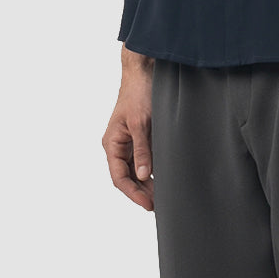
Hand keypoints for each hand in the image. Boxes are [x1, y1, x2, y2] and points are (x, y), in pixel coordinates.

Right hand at [103, 48, 155, 209]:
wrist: (145, 71)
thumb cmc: (138, 93)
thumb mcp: (141, 123)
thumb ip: (143, 150)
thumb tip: (145, 175)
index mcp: (112, 143)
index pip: (119, 177)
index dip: (133, 193)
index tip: (148, 204)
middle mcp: (119, 146)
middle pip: (129, 177)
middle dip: (142, 192)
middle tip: (159, 205)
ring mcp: (131, 143)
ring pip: (138, 171)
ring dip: (149, 184)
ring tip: (165, 196)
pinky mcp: (143, 138)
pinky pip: (147, 160)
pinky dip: (155, 171)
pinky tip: (166, 179)